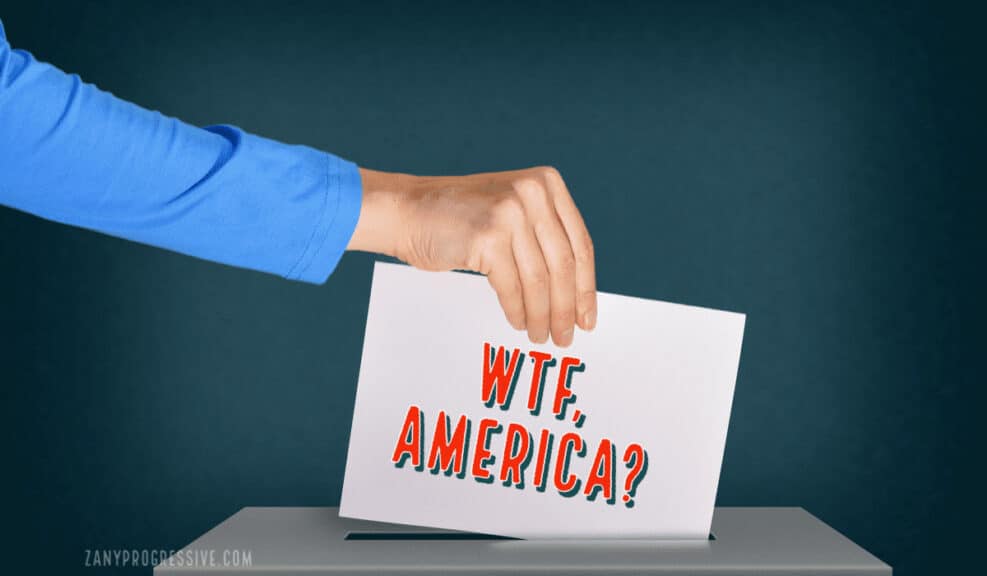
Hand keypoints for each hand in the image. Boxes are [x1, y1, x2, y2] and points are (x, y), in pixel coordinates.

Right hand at [348, 166, 595, 346]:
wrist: (406, 210)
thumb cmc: (458, 218)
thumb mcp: (513, 211)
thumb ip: (543, 236)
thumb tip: (575, 293)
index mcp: (547, 183)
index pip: (579, 244)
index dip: (586, 287)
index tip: (588, 317)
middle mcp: (533, 192)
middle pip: (563, 264)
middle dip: (566, 308)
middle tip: (566, 336)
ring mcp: (510, 212)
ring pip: (540, 280)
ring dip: (542, 315)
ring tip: (541, 335)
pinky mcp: (488, 236)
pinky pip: (512, 287)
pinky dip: (517, 310)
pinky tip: (518, 322)